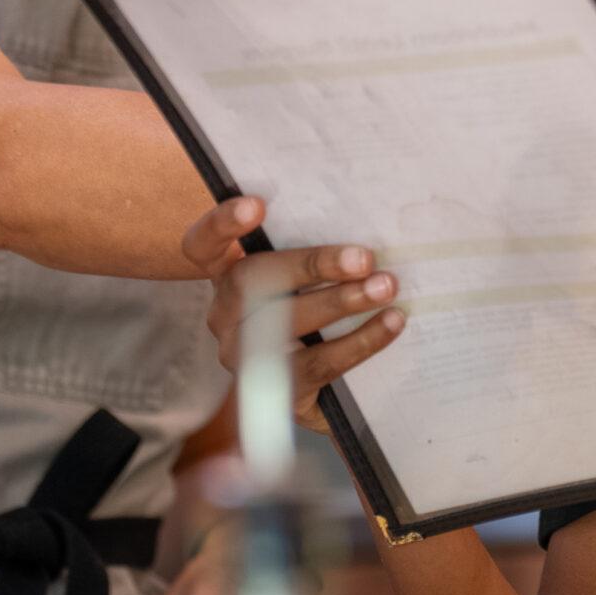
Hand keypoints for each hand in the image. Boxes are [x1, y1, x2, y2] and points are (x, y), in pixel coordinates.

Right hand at [180, 198, 403, 435]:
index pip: (203, 245)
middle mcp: (225, 314)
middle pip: (252, 282)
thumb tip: (367, 226)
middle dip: (311, 266)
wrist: (319, 386)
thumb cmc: (313, 310)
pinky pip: (317, 362)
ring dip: (340, 303)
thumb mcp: (303, 278)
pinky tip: (392, 322)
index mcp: (225, 275)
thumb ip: (314, 253)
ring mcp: (242, 355)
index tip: (256, 205)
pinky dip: (360, 341)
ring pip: (285, 325)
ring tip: (385, 287)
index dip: (222, 225)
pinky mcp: (274, 389)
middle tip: (364, 258)